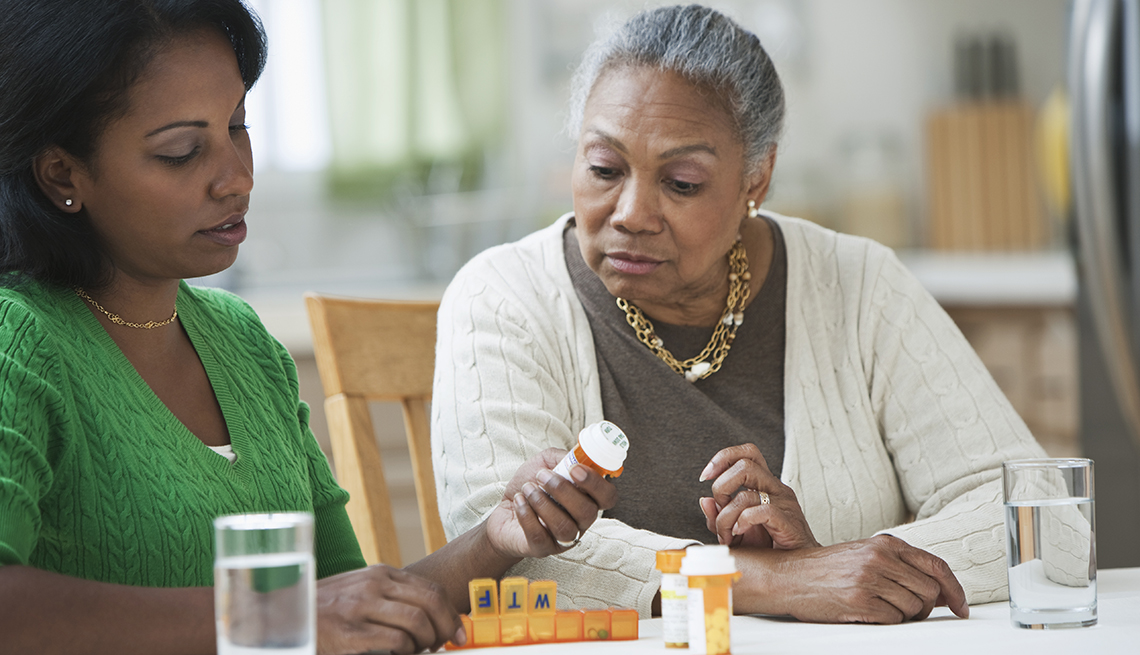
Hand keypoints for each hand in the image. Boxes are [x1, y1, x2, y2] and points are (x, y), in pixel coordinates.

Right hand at [316, 564, 462, 654]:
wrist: (284, 617)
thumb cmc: (326, 609)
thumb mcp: (360, 591)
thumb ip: (390, 596)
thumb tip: (429, 615)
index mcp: (381, 574)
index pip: (431, 589)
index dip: (451, 612)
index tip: (458, 630)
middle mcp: (374, 585)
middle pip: (431, 603)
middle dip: (447, 627)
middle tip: (447, 644)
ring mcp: (362, 607)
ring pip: (417, 622)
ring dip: (427, 642)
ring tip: (419, 651)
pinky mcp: (352, 632)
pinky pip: (397, 642)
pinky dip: (406, 652)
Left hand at [485, 448, 617, 558]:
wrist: (503, 508)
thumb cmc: (530, 484)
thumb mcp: (546, 462)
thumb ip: (563, 458)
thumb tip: (575, 458)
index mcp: (587, 500)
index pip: (608, 497)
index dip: (596, 484)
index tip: (574, 469)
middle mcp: (580, 522)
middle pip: (587, 513)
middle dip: (563, 490)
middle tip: (542, 476)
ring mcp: (563, 539)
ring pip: (564, 527)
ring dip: (543, 503)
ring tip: (528, 488)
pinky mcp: (541, 549)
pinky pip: (539, 536)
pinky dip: (526, 514)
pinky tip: (519, 500)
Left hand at [698, 443, 817, 548]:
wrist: (798, 567)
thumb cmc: (770, 548)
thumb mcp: (736, 530)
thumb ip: (719, 516)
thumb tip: (705, 501)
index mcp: (764, 484)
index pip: (747, 453)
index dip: (723, 458)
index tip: (705, 477)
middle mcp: (775, 488)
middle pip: (744, 465)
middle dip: (721, 487)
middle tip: (720, 509)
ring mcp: (784, 503)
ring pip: (746, 493)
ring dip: (726, 516)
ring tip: (728, 534)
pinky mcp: (788, 521)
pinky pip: (762, 511)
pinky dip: (743, 521)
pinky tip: (739, 532)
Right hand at [735, 535, 969, 622]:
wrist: (789, 576)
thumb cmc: (828, 569)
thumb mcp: (866, 554)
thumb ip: (901, 565)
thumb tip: (942, 590)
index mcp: (885, 543)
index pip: (937, 565)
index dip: (955, 589)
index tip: (961, 606)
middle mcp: (880, 558)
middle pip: (931, 591)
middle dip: (926, 607)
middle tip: (909, 611)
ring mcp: (869, 579)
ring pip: (915, 608)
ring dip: (905, 616)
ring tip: (881, 608)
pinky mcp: (859, 601)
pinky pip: (894, 620)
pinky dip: (887, 621)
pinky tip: (869, 612)